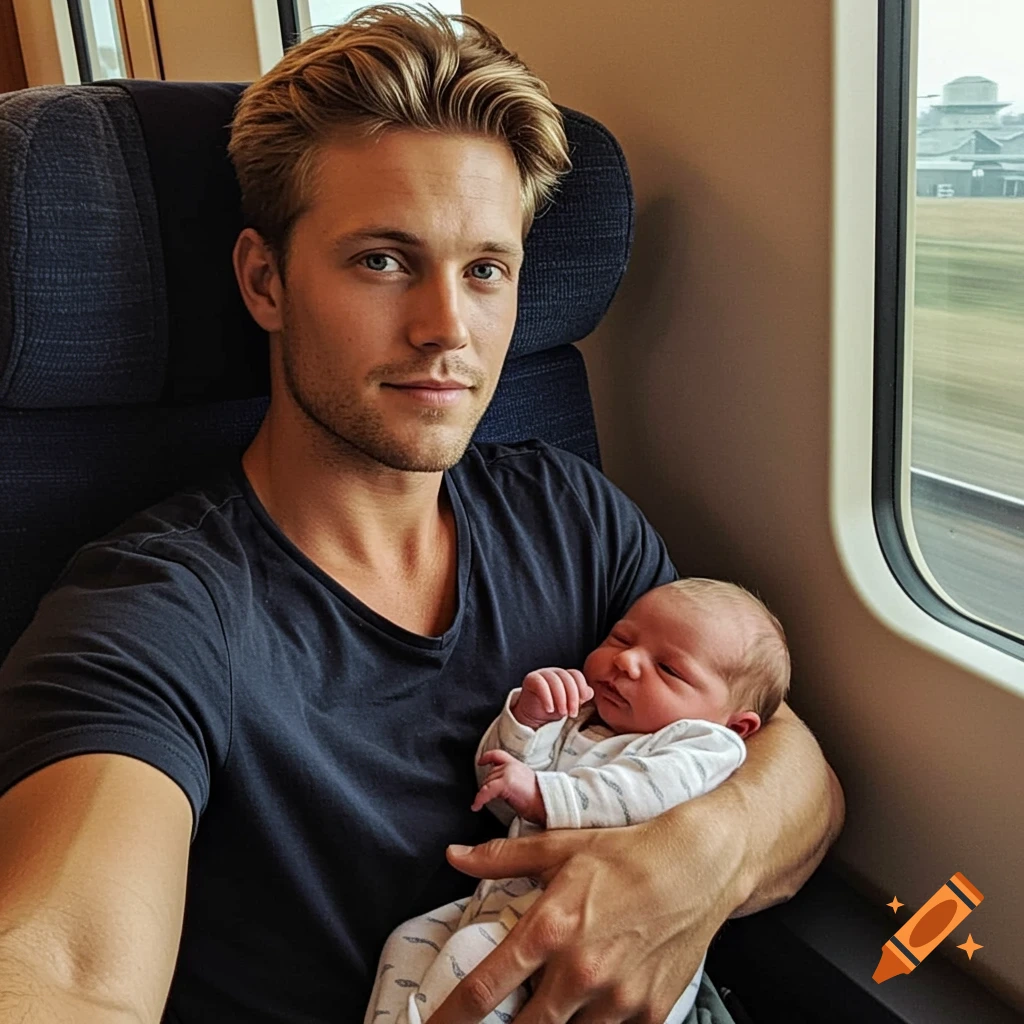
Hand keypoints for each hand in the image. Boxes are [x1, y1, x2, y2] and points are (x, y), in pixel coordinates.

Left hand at [431, 794, 747, 1023]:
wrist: (698, 865)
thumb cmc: (627, 853)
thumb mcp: (560, 846)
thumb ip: (501, 859)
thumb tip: (454, 856)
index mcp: (550, 929)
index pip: (484, 990)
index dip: (450, 1018)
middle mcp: (580, 972)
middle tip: (503, 1014)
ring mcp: (618, 999)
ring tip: (553, 1001)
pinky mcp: (650, 1014)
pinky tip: (593, 1005)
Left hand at [472, 750, 545, 824]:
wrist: (548, 804)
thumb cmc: (539, 800)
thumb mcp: (523, 784)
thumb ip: (511, 780)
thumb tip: (497, 788)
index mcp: (517, 765)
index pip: (499, 755)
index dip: (487, 757)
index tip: (481, 761)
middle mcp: (512, 766)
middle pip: (490, 773)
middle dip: (486, 786)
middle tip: (487, 798)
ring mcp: (508, 773)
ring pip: (487, 782)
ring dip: (483, 793)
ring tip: (481, 803)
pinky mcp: (505, 783)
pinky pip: (486, 791)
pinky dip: (479, 799)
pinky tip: (476, 806)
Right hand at [514, 668, 593, 727]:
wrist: (533, 717)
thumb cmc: (554, 710)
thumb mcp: (570, 705)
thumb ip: (581, 697)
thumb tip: (589, 692)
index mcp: (566, 676)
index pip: (576, 675)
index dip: (581, 688)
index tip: (582, 702)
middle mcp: (555, 672)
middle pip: (567, 678)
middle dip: (572, 697)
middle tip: (572, 713)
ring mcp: (542, 673)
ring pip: (555, 681)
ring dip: (561, 699)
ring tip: (562, 713)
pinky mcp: (531, 679)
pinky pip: (541, 685)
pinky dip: (547, 698)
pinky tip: (550, 709)